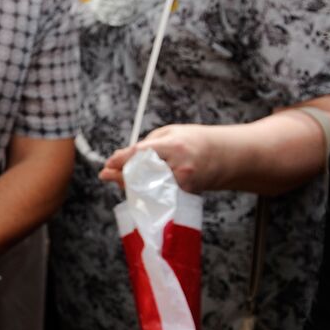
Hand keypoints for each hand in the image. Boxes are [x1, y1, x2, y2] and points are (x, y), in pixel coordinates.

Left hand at [100, 124, 225, 192]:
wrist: (223, 156)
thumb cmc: (193, 141)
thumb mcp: (170, 132)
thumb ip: (147, 143)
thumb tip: (123, 157)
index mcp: (174, 146)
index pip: (142, 153)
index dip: (122, 160)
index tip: (108, 163)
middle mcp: (179, 166)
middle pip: (142, 175)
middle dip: (121, 175)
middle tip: (106, 174)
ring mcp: (183, 183)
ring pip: (148, 189)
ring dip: (131, 185)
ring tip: (120, 179)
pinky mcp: (185, 196)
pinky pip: (158, 196)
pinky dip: (145, 192)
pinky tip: (137, 187)